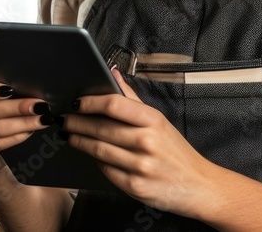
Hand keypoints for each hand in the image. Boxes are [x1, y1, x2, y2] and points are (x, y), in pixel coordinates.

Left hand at [62, 69, 216, 217]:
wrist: (198, 185)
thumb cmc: (177, 152)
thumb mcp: (160, 121)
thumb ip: (133, 99)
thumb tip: (114, 74)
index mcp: (153, 121)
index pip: (114, 105)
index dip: (90, 102)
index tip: (76, 101)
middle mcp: (146, 142)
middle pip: (101, 128)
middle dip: (77, 122)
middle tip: (63, 118)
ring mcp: (140, 166)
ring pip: (98, 150)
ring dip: (79, 141)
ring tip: (69, 134)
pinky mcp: (134, 187)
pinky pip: (105, 170)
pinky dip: (94, 160)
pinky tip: (89, 153)